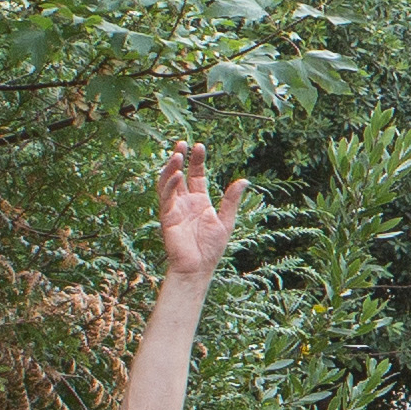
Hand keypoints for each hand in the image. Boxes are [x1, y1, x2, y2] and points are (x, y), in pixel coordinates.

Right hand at [156, 140, 245, 283]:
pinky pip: (166, 196)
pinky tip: (177, 175)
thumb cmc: (211, 248)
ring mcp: (175, 207)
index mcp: (200, 201)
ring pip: (169, 182)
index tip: (199, 145)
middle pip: (180, 174)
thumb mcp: (226, 220)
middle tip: (183, 143)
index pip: (196, 175)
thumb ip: (231, 200)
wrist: (198, 267)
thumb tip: (244, 180)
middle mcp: (185, 201)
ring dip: (171, 168)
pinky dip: (170, 184)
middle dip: (180, 158)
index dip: (197, 160)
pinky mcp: (167, 215)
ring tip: (177, 154)